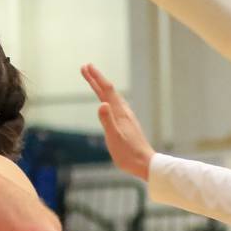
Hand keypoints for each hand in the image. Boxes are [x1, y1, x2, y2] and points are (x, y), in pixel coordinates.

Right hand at [81, 64, 153, 180]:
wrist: (145, 164)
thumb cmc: (128, 153)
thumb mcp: (114, 138)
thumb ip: (107, 120)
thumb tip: (101, 104)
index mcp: (120, 113)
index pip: (107, 91)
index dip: (96, 78)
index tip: (87, 67)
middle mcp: (123, 112)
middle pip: (109, 91)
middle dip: (96, 79)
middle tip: (85, 68)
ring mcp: (125, 117)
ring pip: (112, 97)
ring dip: (101, 87)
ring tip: (93, 81)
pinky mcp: (126, 123)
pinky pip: (114, 104)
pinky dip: (107, 97)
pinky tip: (108, 100)